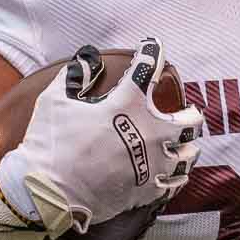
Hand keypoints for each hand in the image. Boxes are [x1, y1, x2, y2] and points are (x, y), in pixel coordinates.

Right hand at [0, 38, 203, 237]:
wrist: (48, 193)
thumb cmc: (49, 144)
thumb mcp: (54, 100)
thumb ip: (73, 76)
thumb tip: (86, 60)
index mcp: (126, 105)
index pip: (148, 68)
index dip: (152, 52)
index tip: (152, 46)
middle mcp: (148, 133)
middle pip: (189, 122)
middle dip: (191, 114)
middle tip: (188, 112)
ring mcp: (151, 165)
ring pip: (188, 156)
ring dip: (187, 148)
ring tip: (184, 146)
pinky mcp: (147, 191)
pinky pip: (174, 184)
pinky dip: (176, 177)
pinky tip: (174, 174)